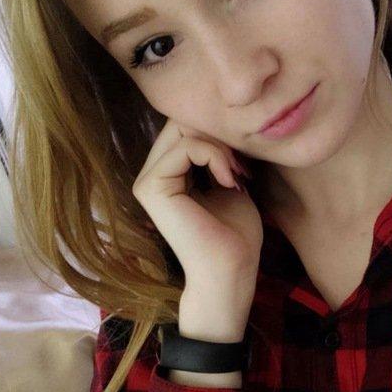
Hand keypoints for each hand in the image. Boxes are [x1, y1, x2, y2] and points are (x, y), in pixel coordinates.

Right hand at [132, 118, 263, 292]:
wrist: (232, 270)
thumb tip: (219, 121)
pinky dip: (214, 156)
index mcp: (168, 172)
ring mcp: (147, 180)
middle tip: (240, 165)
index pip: (186, 126)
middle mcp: (152, 173)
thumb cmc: (236, 232)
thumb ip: (218, 151)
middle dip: (218, 135)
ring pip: (184, 130)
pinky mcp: (151, 187)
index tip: (243, 162)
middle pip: (181, 122)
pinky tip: (228, 180)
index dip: (218, 132)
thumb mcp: (229, 179)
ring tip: (236, 174)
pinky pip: (185, 147)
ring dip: (220, 146)